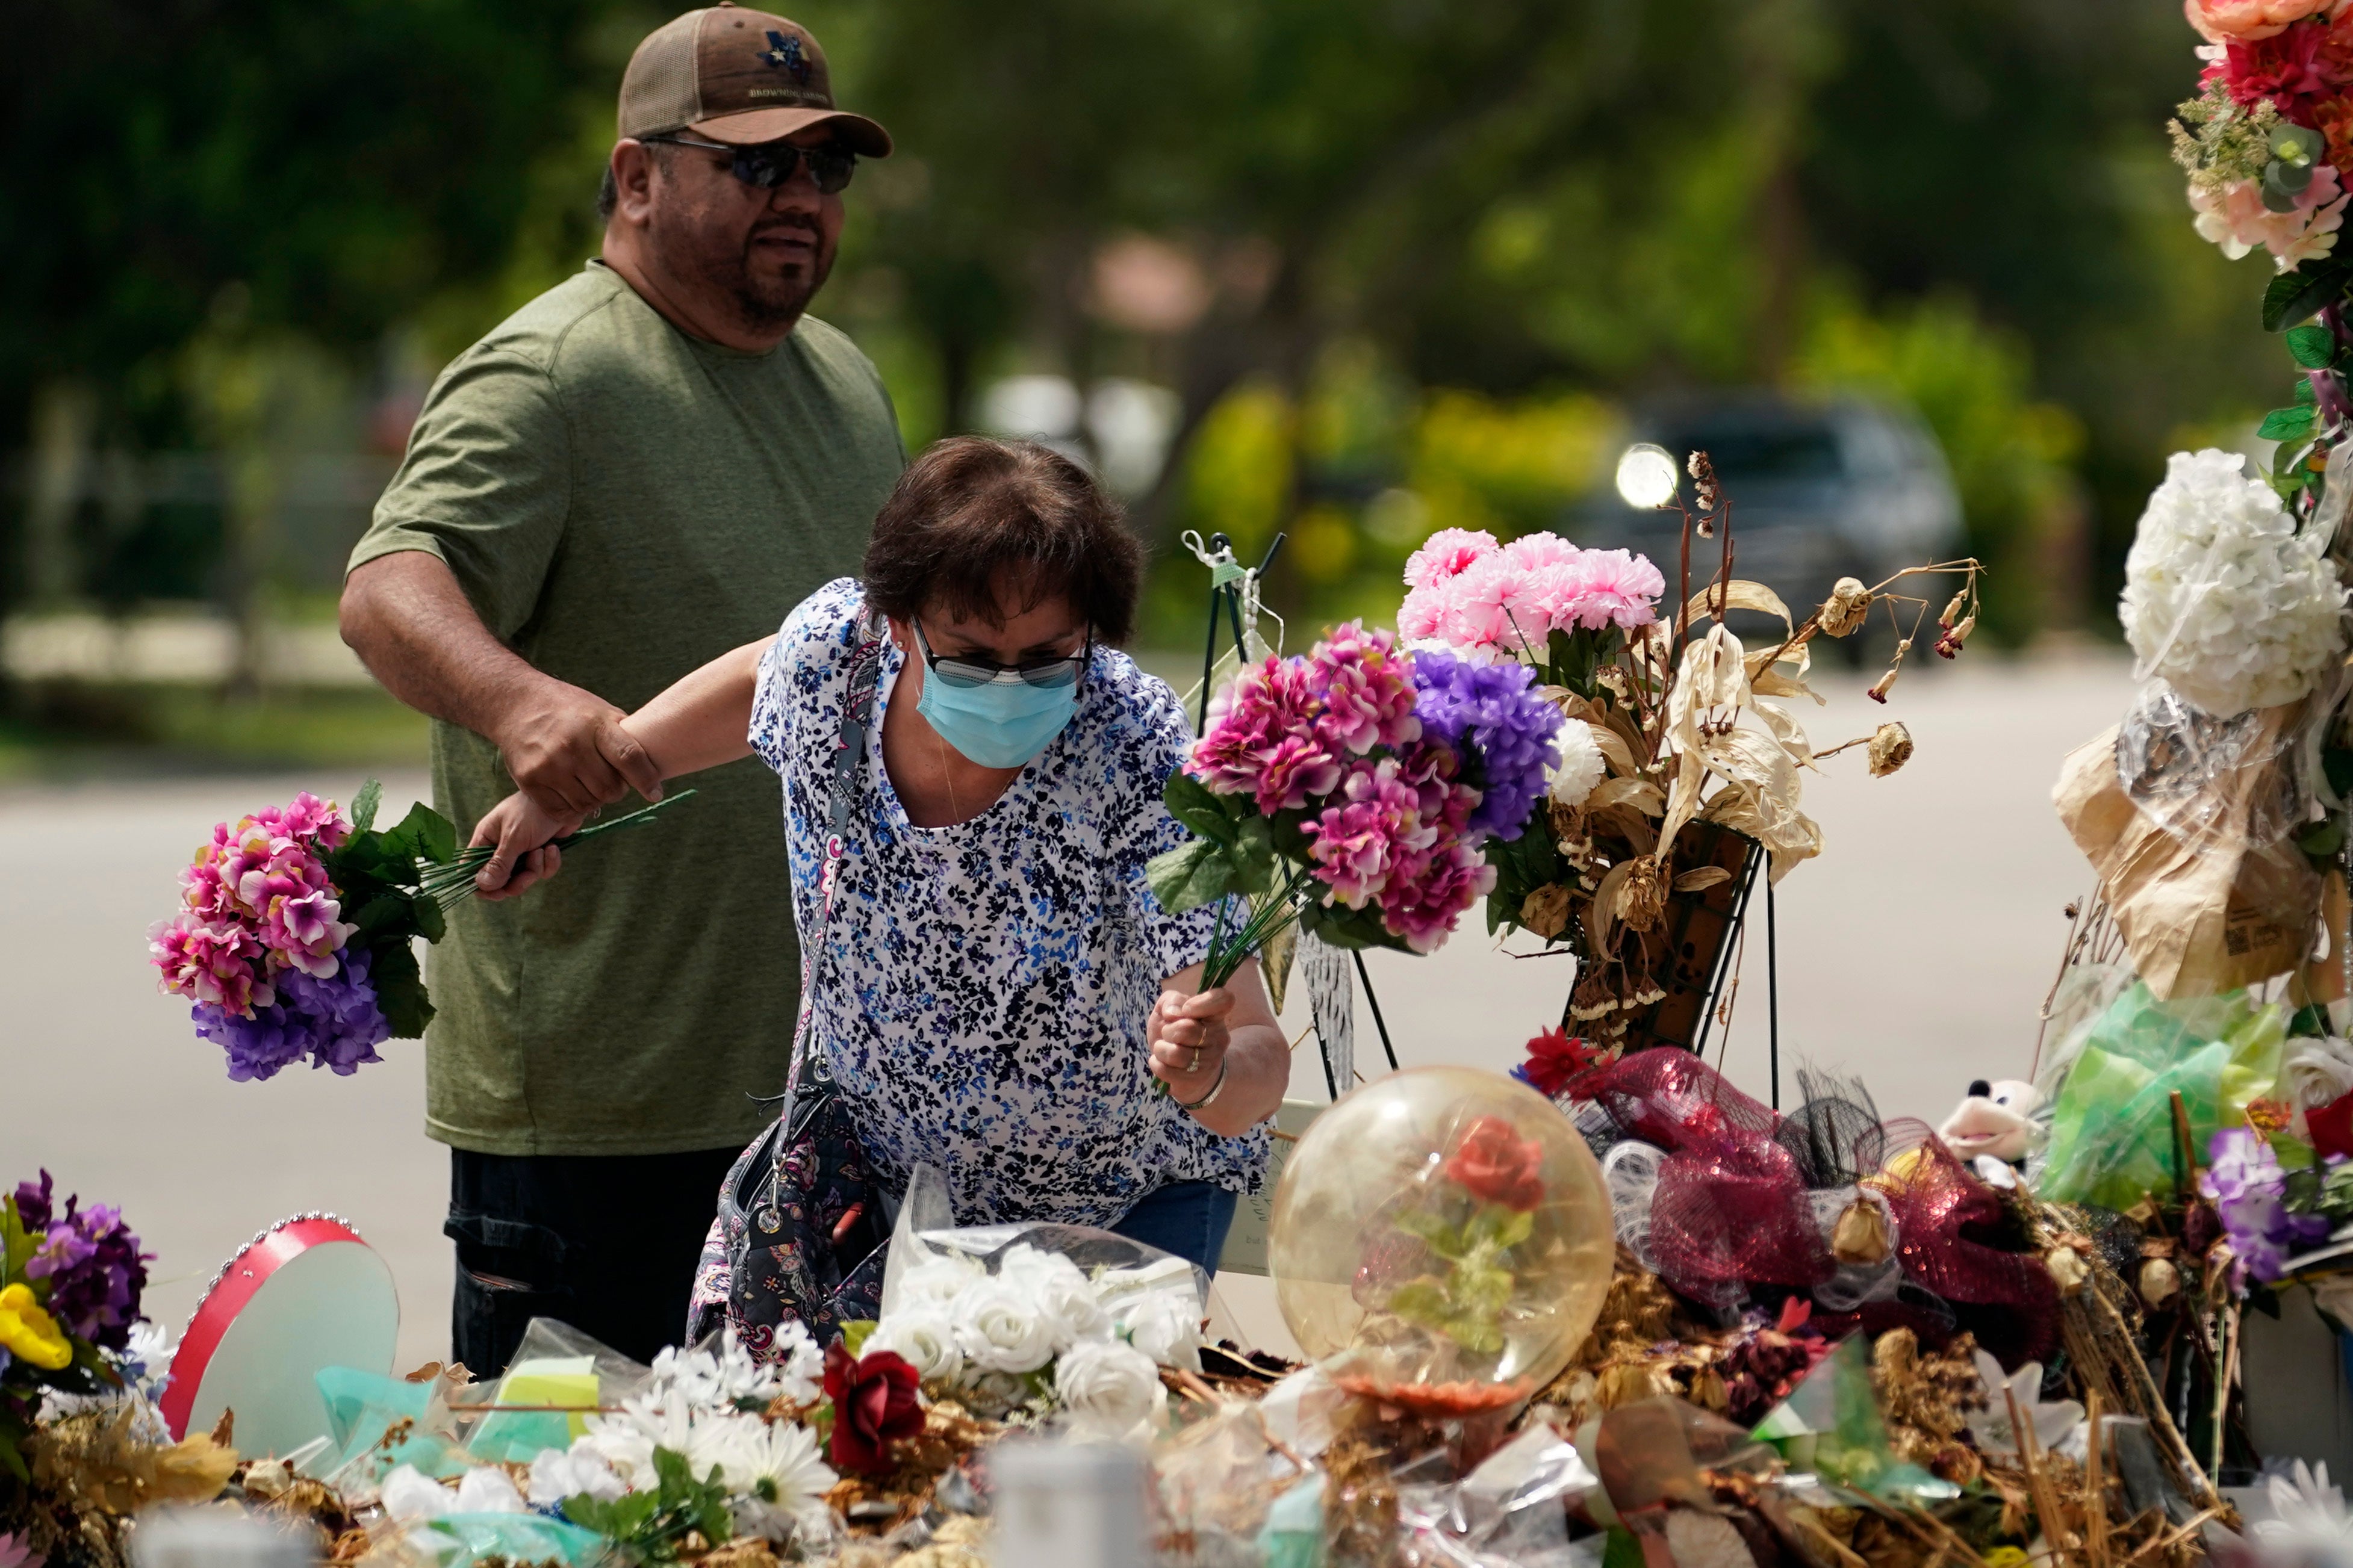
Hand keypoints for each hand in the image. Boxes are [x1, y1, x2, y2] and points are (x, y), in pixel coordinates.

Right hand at [469, 792, 583, 899]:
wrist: (564, 798)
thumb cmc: (532, 811)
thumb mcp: (513, 838)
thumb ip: (499, 863)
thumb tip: (482, 886)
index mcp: (486, 840)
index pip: (472, 869)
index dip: (481, 885)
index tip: (496, 892)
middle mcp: (501, 848)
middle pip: (500, 881)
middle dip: (517, 881)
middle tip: (528, 875)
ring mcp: (521, 853)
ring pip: (523, 878)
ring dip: (535, 869)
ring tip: (541, 850)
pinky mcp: (540, 854)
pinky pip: (542, 871)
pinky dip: (549, 863)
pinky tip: (553, 847)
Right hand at [491, 680, 663, 817]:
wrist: (516, 703)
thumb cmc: (568, 709)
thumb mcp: (600, 711)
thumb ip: (623, 737)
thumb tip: (653, 768)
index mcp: (595, 724)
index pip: (630, 757)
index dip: (647, 780)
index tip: (655, 793)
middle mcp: (572, 745)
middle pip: (610, 789)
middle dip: (616, 791)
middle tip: (611, 782)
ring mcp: (549, 764)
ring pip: (587, 805)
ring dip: (594, 801)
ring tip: (589, 785)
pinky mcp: (529, 780)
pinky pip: (562, 812)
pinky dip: (572, 809)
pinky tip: (572, 793)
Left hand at [1148, 985, 1234, 1104]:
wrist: (1184, 1069)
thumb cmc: (1175, 1034)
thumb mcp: (1169, 1010)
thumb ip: (1171, 1000)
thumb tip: (1172, 1012)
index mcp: (1215, 1016)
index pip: (1224, 1000)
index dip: (1203, 1002)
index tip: (1186, 1009)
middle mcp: (1218, 1038)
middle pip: (1187, 1029)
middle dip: (1167, 1031)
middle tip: (1168, 1034)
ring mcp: (1209, 1062)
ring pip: (1175, 1053)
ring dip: (1160, 1049)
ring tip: (1163, 1049)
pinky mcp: (1196, 1081)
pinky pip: (1166, 1070)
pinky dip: (1156, 1064)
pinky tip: (1162, 1062)